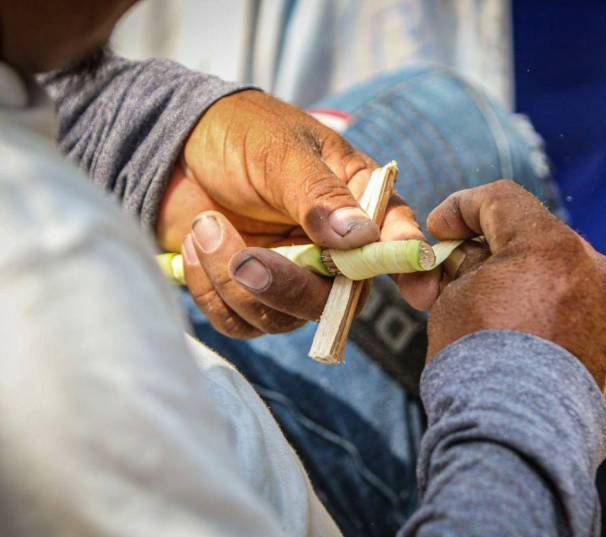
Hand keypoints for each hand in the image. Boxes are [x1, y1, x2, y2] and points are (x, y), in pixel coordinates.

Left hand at [159, 90, 438, 336]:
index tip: (418, 293)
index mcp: (355, 202)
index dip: (409, 266)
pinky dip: (211, 291)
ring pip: (283, 318)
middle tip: (246, 258)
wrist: (175, 147)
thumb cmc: (241, 134)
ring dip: (235, 282)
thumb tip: (359, 237)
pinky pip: (240, 323)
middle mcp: (331, 248)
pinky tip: (196, 244)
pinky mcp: (248, 295)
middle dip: (288, 287)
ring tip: (206, 226)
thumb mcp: (282, 152)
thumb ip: (319, 194)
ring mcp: (290, 276)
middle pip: (338, 300)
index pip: (394, 239)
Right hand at [426, 180, 605, 424]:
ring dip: (526, 284)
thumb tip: (469, 261)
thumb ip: (465, 268)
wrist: (519, 444)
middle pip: (535, 239)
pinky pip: (581, 315)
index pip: (501, 200)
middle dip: (492, 252)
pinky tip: (525, 346)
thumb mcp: (453, 302)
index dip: (461, 207)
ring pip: (562, 277)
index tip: (439, 229)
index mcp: (550, 247)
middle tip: (456, 278)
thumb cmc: (477, 367)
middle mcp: (594, 270)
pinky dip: (552, 317)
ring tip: (492, 320)